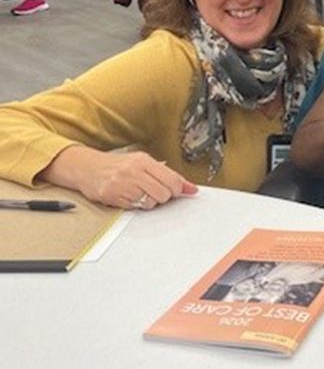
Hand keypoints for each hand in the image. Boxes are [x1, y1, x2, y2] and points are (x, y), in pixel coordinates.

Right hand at [60, 148, 197, 209]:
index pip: (172, 180)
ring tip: (140, 192)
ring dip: (149, 201)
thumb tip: (190, 188)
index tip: (177, 191)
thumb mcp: (143, 163)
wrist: (87, 167)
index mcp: (144, 161)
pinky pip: (135, 207)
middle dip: (164, 196)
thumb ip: (168, 175)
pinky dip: (136, 205)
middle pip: (164, 193)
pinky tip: (129, 196)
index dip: (178, 189)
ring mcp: (122, 184)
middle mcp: (133, 171)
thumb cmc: (117, 165)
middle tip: (155, 191)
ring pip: (151, 202)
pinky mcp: (113, 196)